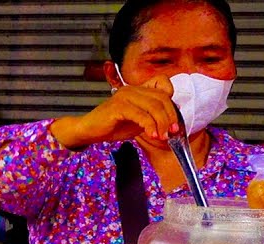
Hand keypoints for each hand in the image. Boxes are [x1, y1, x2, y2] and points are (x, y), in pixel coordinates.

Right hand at [51, 76, 178, 150]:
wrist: (89, 131)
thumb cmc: (112, 126)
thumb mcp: (137, 121)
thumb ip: (152, 118)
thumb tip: (171, 125)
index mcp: (138, 89)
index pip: (164, 86)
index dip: (172, 103)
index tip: (174, 122)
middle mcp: (132, 89)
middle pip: (162, 98)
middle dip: (170, 117)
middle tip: (173, 132)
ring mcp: (125, 96)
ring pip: (154, 106)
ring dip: (162, 123)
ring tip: (163, 137)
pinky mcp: (118, 106)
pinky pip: (141, 115)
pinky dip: (149, 126)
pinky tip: (152, 136)